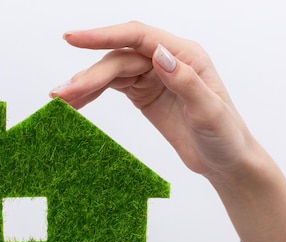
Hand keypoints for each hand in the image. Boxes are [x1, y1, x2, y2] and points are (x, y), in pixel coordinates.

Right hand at [50, 21, 254, 177]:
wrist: (225, 161)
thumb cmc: (225, 136)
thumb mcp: (209, 112)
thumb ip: (186, 82)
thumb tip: (159, 54)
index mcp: (186, 56)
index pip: (138, 37)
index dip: (104, 35)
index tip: (74, 39)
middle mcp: (167, 60)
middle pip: (119, 59)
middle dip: (88, 75)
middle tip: (62, 94)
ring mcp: (153, 76)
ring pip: (112, 72)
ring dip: (85, 85)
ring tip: (60, 100)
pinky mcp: (144, 94)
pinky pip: (113, 87)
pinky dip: (93, 94)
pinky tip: (75, 103)